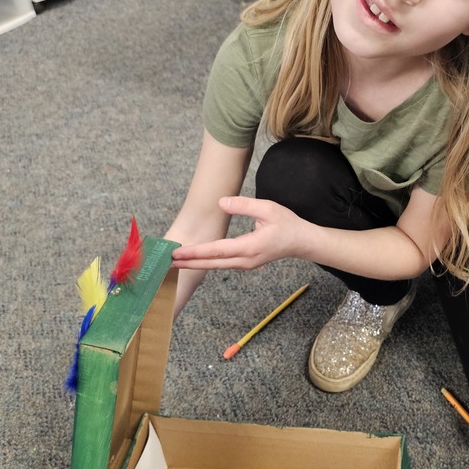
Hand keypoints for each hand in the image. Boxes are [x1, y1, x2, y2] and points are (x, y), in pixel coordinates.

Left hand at [171, 196, 307, 270]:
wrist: (301, 242)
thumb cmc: (287, 224)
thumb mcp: (268, 209)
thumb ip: (244, 205)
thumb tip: (221, 202)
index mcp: (248, 247)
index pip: (216, 251)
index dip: (195, 252)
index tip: (177, 252)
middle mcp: (244, 260)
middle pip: (211, 263)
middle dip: (188, 262)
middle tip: (166, 261)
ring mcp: (245, 264)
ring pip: (215, 266)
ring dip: (196, 264)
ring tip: (176, 262)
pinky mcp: (246, 263)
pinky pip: (222, 264)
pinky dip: (207, 263)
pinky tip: (196, 260)